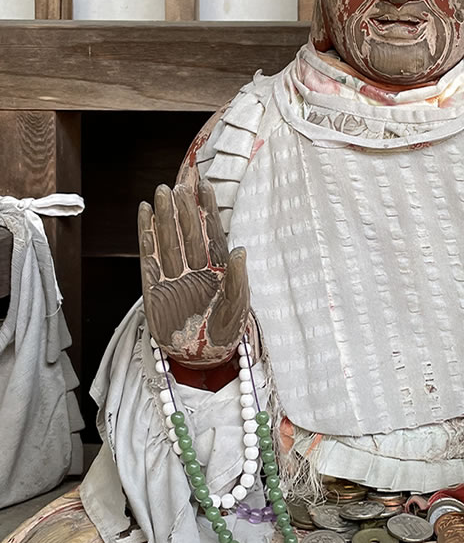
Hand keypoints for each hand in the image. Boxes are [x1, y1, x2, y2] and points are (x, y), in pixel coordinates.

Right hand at [138, 181, 249, 368]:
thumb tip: (239, 249)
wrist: (202, 357)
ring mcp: (175, 274)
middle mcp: (196, 266)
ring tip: (161, 192)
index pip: (212, 231)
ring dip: (165, 216)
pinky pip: (150, 257)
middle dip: (184, 208)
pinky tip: (145, 216)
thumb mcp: (237, 305)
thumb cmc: (225, 330)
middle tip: (177, 185)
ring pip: (169, 239)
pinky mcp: (155, 287)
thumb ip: (238, 278)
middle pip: (188, 231)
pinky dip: (147, 236)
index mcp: (219, 267)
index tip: (205, 185)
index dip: (208, 209)